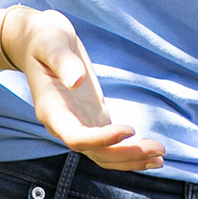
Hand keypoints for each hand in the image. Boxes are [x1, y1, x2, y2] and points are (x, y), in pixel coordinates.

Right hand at [0, 5, 163, 170]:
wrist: (37, 41)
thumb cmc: (43, 39)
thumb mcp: (51, 43)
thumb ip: (63, 62)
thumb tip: (77, 81)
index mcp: (51, 110)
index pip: (76, 138)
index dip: (102, 140)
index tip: (130, 129)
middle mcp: (64, 124)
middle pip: (95, 153)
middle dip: (126, 155)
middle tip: (159, 151)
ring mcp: (78, 124)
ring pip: (104, 154)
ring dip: (132, 159)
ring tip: (160, 158)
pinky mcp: (91, 119)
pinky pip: (110, 145)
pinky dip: (130, 152)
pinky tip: (150, 154)